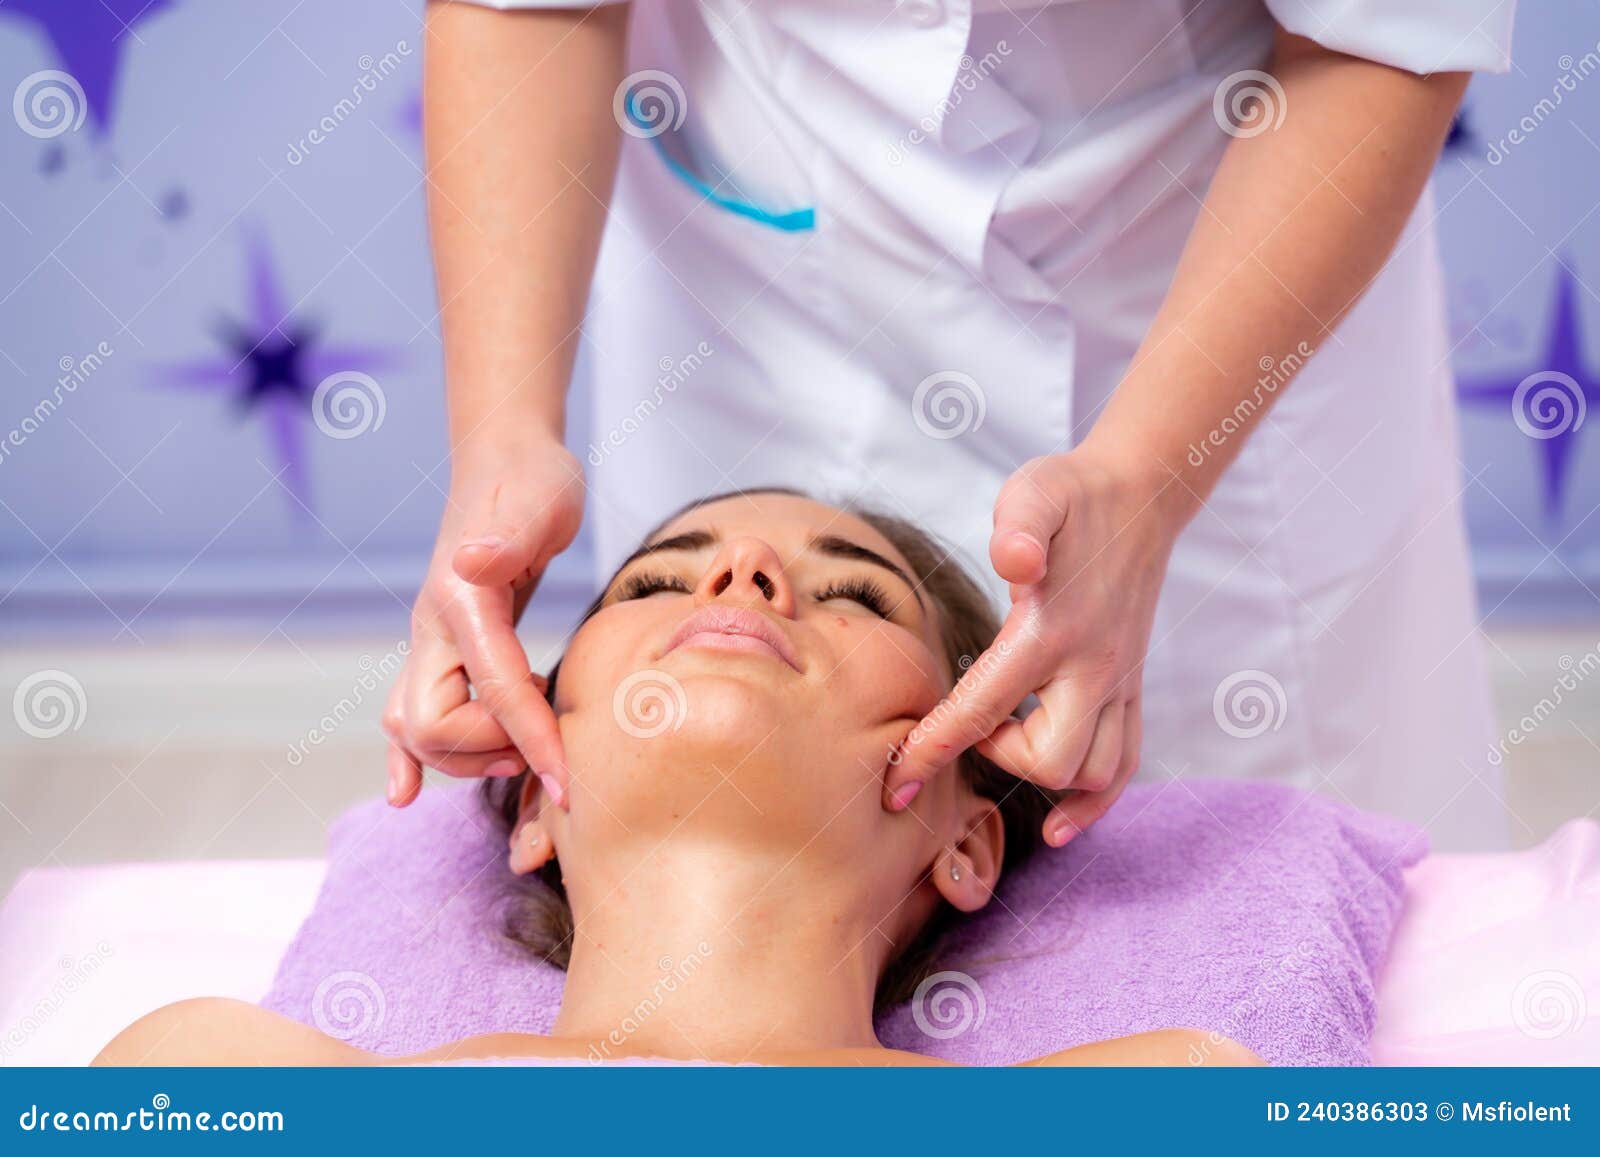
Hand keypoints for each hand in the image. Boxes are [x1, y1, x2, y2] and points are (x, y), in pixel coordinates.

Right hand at [382, 432, 583, 807]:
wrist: (505, 458)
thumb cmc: (532, 480)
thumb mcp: (538, 498)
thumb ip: (509, 534)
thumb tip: (476, 563)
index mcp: (462, 598)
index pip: (496, 690)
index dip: (532, 741)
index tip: (569, 783)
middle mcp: (433, 627)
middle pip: (433, 727)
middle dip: (491, 752)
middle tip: (547, 748)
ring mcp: (430, 641)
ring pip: (417, 730)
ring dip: (467, 759)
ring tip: (526, 751)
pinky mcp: (441, 650)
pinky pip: (408, 712)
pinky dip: (407, 757)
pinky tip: (404, 793)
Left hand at [883, 445, 1186, 845]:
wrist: (1140, 496)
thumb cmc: (1071, 497)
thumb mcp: (1036, 493)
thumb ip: (1019, 525)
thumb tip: (1014, 561)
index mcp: (1053, 630)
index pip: (984, 709)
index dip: (933, 751)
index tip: (895, 786)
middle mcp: (1092, 667)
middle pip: (1048, 759)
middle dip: (1000, 758)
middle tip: (974, 722)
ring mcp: (1119, 682)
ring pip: (1092, 773)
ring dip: (1046, 777)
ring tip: (1008, 744)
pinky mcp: (1132, 688)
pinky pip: (1125, 765)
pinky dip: (1095, 804)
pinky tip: (1061, 823)